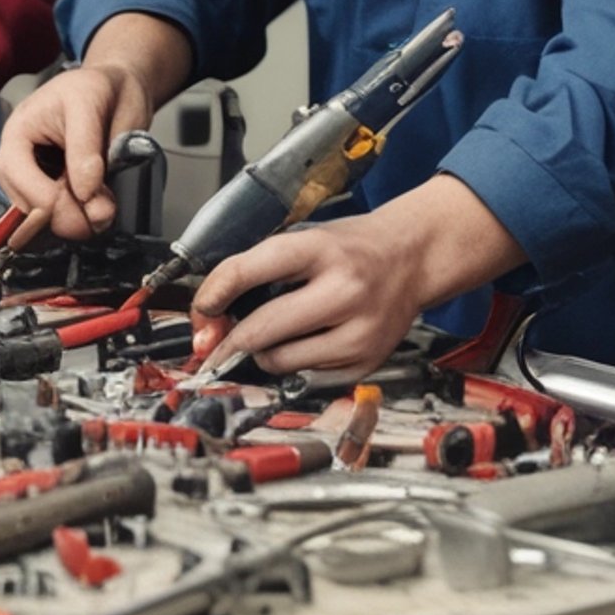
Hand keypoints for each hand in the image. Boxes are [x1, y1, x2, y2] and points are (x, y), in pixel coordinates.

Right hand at [0, 14, 187, 238]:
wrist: (120, 89)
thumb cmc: (101, 88)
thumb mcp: (92, 106)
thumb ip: (86, 149)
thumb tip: (86, 197)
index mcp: (19, 129)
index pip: (15, 171)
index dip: (47, 196)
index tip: (89, 204)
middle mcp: (21, 156)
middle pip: (21, 199)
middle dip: (61, 214)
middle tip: (101, 215)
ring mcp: (37, 176)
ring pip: (38, 214)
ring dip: (71, 220)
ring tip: (103, 208)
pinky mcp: (53, 191)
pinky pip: (54, 216)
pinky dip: (76, 219)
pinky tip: (96, 207)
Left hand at [191, 175, 526, 380]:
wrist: (413, 258)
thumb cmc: (351, 246)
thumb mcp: (305, 237)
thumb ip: (262, 267)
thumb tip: (213, 309)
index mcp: (320, 248)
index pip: (249, 270)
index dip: (213, 293)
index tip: (201, 308)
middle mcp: (343, 290)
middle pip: (262, 327)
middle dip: (228, 340)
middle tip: (212, 343)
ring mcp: (360, 331)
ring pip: (282, 359)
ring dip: (260, 352)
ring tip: (267, 335)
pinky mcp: (368, 361)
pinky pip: (308, 376)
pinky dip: (293, 365)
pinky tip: (299, 344)